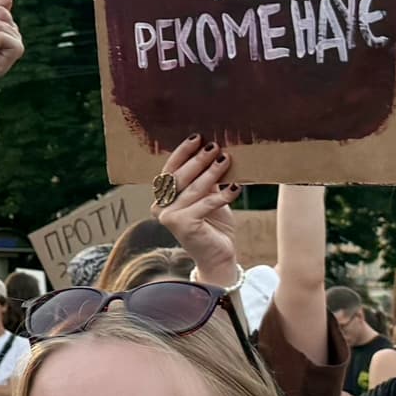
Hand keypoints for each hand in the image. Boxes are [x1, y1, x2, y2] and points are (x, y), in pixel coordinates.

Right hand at [154, 135, 240, 283]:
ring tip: (226, 159)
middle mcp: (160, 207)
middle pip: (180, 177)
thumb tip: (214, 151)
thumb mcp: (208, 197)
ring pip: (194, 189)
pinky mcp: (182, 226)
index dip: (182, 153)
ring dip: (212, 173)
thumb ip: (205, 180)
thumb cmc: (213, 225)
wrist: (218, 257)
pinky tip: (235, 187)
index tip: (197, 137)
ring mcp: (169, 217)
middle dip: (199, 160)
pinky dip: (222, 195)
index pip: (169, 170)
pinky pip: (205, 204)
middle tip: (215, 146)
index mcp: (162, 198)